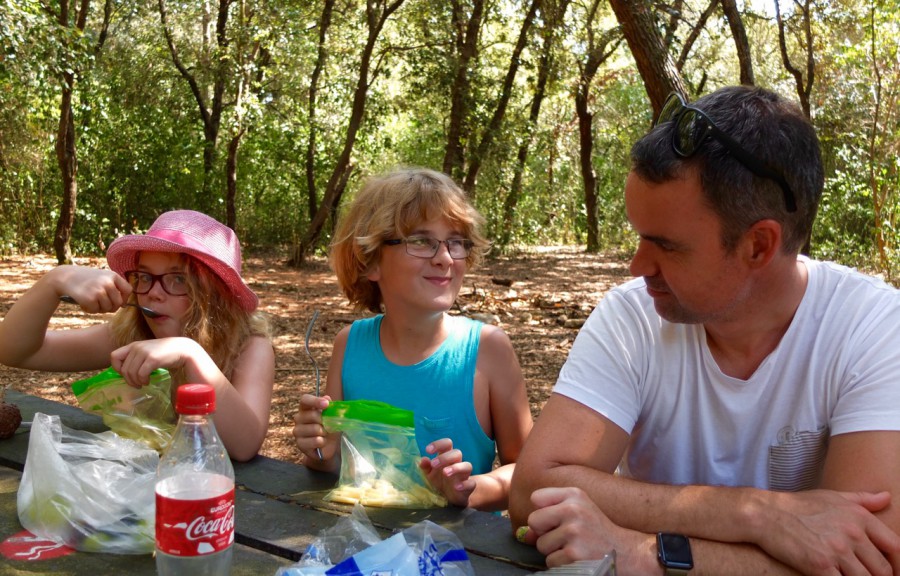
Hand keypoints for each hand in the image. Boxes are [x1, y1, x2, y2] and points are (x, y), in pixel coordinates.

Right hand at [51, 265, 132, 313]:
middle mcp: (108, 282)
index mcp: (113, 275)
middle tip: (100, 304)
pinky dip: (90, 309)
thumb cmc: (85, 279)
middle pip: (118, 303)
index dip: (124, 298)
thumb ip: (113, 287)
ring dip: (99, 308)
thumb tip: (124, 305)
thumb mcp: (102, 277)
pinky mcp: (90, 299)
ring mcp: (99, 291)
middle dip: (110, 307)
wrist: (64, 277)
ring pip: (107, 308)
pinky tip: (83, 302)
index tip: (118, 302)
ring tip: (90, 301)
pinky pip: (95, 311)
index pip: (128, 290)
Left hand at [110, 337, 198, 386]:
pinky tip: (148, 381)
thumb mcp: (147, 352)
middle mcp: (136, 347)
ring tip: (143, 383)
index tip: (127, 374)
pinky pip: (141, 374)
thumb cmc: (165, 353)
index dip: (117, 368)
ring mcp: (144, 352)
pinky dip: (143, 380)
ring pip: (131, 373)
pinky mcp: (153, 359)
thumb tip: (125, 372)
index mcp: (133, 345)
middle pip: (124, 369)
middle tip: (137, 384)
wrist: (183, 349)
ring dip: (136, 382)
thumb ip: (137, 358)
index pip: (114, 356)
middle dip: (129, 380)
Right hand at [291, 394, 336, 462]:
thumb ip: (330, 407)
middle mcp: (299, 418)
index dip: (315, 401)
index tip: (326, 404)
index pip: (305, 400)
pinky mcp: (300, 444)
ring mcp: (297, 431)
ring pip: (314, 429)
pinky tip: (322, 442)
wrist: (329, 446)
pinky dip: (322, 442)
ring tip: (325, 434)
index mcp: (306, 408)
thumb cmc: (330, 427)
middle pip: (311, 415)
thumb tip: (327, 398)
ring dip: (324, 432)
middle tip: (329, 425)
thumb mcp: (333, 416)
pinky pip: (314, 441)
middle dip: (324, 420)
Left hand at [419, 438, 475, 506]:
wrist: (451, 498)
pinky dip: (465, 484)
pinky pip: (471, 483)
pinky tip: (456, 487)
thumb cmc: (440, 482)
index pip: (447, 444)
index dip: (438, 444)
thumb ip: (426, 467)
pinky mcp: (469, 487)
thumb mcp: (430, 475)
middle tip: (434, 464)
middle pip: (457, 453)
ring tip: (445, 473)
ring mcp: (464, 475)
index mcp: (447, 457)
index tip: (428, 450)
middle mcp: (457, 463)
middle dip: (445, 457)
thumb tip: (422, 460)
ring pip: (467, 466)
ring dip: (456, 468)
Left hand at [519, 487, 655, 572]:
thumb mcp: (579, 510)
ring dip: (553, 550)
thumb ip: (550, 513)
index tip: (554, 519)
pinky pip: (550, 561)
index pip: (536, 497)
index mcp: (574, 494)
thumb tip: (524, 533)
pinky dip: (560, 563)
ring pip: (541, 544)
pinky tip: (576, 558)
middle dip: (543, 533)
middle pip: (534, 521)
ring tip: (573, 547)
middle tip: (563, 536)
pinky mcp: (574, 553)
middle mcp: (573, 509)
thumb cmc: (596, 530)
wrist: (625, 551)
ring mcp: (574, 531)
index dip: (542, 511)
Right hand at [753, 489, 899, 575]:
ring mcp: (837, 550)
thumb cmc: (798, 505)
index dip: (898, 564)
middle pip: (883, 569)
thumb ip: (862, 499)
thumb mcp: (832, 496)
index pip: (895, 546)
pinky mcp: (820, 566)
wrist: (766, 514)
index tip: (894, 571)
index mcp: (858, 517)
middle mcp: (852, 533)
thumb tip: (887, 497)